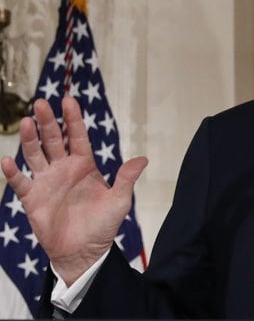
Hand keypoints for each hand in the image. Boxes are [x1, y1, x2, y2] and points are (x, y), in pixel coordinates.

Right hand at [0, 96, 146, 285]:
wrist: (84, 250)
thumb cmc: (103, 224)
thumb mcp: (119, 200)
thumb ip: (126, 179)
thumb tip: (143, 159)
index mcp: (85, 165)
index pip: (78, 136)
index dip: (73, 119)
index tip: (68, 100)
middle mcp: (64, 168)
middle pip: (54, 140)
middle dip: (48, 121)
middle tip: (40, 103)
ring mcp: (47, 181)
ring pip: (35, 154)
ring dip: (30, 139)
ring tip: (25, 122)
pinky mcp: (33, 198)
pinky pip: (21, 182)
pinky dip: (13, 172)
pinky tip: (8, 160)